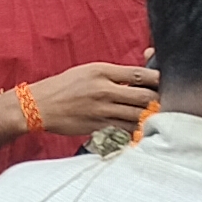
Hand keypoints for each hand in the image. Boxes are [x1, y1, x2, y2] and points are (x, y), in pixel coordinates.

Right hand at [26, 61, 159, 135]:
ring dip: (150, 116)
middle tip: (162, 101)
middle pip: (145, 96)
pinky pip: (126, 130)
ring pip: (139, 115)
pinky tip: (140, 128)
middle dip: (158, 100)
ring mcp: (101, 110)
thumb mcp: (87, 71)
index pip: (140, 74)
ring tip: (155, 115)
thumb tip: (142, 74)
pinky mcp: (98, 126)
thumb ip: (114, 73)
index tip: (163, 82)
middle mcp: (103, 90)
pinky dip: (136, 130)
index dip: (158, 79)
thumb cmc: (64, 87)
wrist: (38, 106)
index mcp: (101, 71)